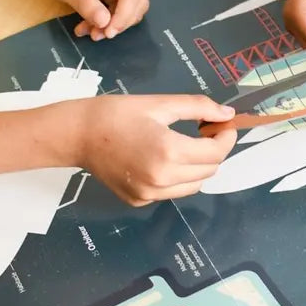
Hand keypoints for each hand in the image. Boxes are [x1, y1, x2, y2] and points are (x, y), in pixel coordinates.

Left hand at [30, 0, 148, 41]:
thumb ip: (85, 4)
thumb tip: (105, 22)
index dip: (125, 15)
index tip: (108, 32)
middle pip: (138, 2)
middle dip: (121, 22)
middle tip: (99, 34)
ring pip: (132, 10)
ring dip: (114, 25)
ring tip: (90, 31)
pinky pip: (121, 12)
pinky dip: (108, 23)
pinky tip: (89, 26)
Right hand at [71, 94, 235, 205]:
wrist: (77, 134)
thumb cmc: (117, 113)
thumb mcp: (161, 104)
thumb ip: (199, 108)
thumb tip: (228, 114)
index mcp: (169, 151)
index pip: (216, 152)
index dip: (226, 138)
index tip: (224, 125)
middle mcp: (162, 179)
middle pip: (209, 170)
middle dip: (214, 150)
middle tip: (205, 131)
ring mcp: (150, 194)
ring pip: (195, 185)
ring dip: (199, 166)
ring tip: (185, 146)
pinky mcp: (140, 201)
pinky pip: (173, 192)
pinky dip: (178, 177)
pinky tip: (163, 160)